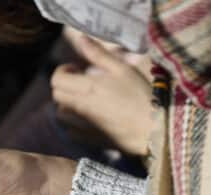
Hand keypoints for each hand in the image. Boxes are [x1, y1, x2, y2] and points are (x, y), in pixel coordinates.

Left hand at [50, 35, 152, 156]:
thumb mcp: (123, 69)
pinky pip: (71, 132)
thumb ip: (99, 54)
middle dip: (64, 85)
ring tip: (83, 100)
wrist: (154, 129)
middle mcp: (80, 107)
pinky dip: (73, 124)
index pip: (56, 79)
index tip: (77, 69)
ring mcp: (84, 125)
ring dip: (67, 105)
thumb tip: (81, 39)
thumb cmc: (141, 95)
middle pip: (57, 96)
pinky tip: (88, 119)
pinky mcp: (91, 140)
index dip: (63, 71)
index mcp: (87, 87)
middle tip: (81, 82)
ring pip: (61, 114)